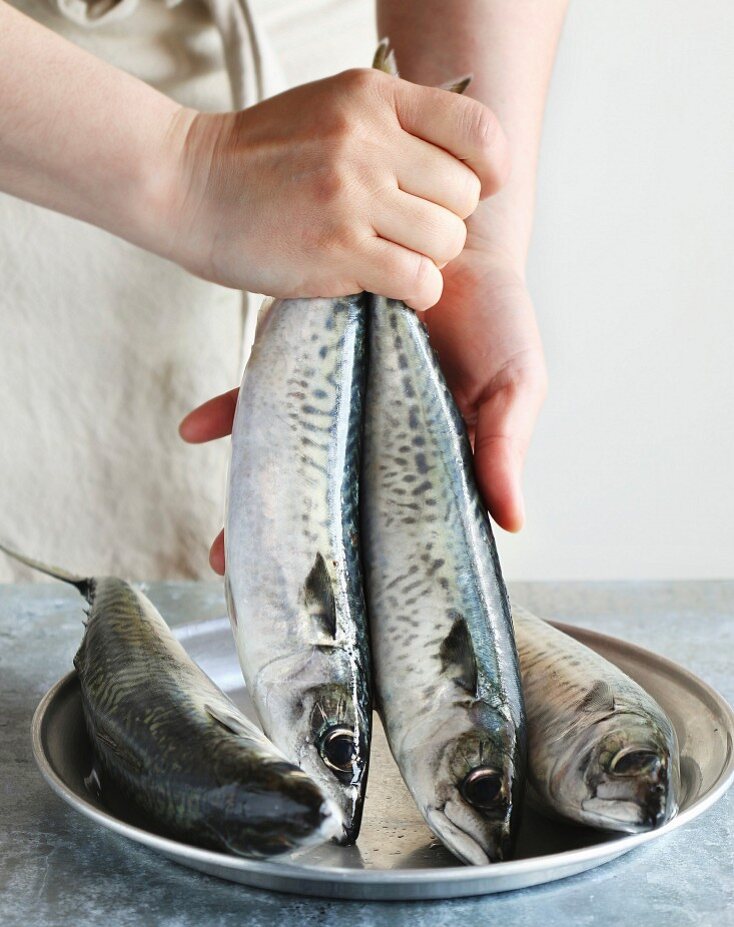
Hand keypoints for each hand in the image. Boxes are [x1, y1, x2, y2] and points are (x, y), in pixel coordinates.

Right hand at [160, 69, 508, 310]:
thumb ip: (396, 126)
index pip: (479, 132)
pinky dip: (413, 292)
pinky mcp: (337, 251)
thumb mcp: (333, 109)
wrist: (187, 184)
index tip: (465, 192)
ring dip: (426, 260)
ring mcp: (353, 196)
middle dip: (445, 223)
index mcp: (375, 96)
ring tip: (388, 257)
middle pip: (466, 198)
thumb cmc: (262, 158)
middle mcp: (370, 140)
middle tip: (405, 232)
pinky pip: (419, 281)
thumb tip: (467, 165)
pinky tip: (382, 283)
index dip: (487, 172)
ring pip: (447, 242)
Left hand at [179, 245, 545, 572]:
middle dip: (294, 543)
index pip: (392, 522)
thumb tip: (514, 523)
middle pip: (329, 500)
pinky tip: (197, 429)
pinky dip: (227, 413)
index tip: (332, 600)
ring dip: (256, 497)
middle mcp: (373, 436)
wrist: (452, 232)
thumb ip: (506, 446)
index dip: (363, 561)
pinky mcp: (303, 358)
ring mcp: (334, 400)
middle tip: (257, 584)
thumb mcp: (514, 382)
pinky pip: (262, 393)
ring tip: (218, 546)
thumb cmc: (496, 315)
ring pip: (290, 460)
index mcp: (422, 453)